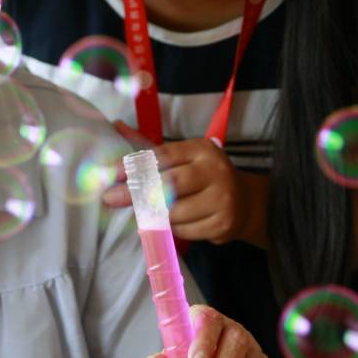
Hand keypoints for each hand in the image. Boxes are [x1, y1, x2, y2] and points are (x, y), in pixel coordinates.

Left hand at [105, 127, 247, 243]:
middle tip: (111, 198)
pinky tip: (174, 221)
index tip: (112, 174)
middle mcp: (215, 171)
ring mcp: (221, 199)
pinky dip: (172, 228)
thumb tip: (117, 126)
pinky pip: (184, 230)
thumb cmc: (203, 176)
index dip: (135, 165)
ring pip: (174, 212)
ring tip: (148, 211)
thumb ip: (151, 148)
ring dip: (155, 214)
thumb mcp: (183, 157)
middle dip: (136, 192)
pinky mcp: (222, 224)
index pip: (164, 156)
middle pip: (170, 184)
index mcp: (202, 150)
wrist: (245, 202)